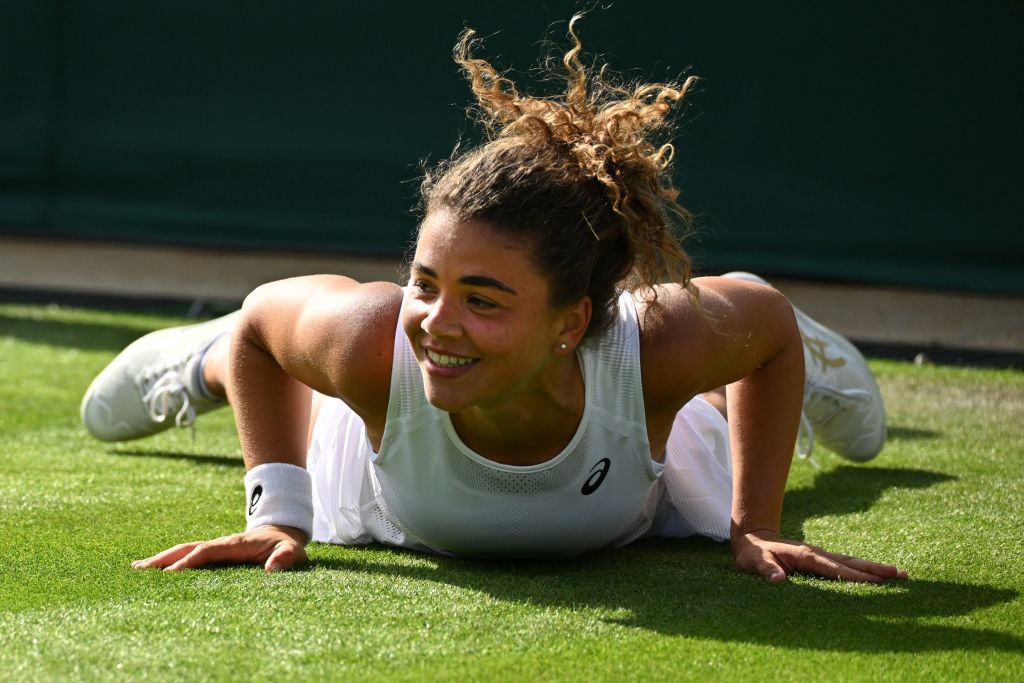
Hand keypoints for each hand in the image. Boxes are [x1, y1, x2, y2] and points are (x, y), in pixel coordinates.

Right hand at [131, 525, 307, 572]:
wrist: (283, 534)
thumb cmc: (287, 546)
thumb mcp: (293, 551)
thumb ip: (285, 558)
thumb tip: (272, 569)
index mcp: (234, 545)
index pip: (206, 552)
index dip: (189, 562)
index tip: (170, 574)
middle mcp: (220, 545)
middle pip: (187, 549)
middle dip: (164, 558)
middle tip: (138, 569)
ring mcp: (215, 549)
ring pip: (184, 552)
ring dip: (162, 560)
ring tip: (137, 570)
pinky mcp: (213, 555)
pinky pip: (189, 559)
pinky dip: (171, 563)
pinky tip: (155, 573)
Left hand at [732, 529, 908, 582]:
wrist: (753, 538)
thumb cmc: (752, 554)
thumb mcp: (753, 562)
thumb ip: (765, 570)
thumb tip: (778, 580)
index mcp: (804, 555)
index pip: (833, 568)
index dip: (853, 575)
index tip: (876, 581)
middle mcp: (817, 553)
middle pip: (850, 561)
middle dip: (875, 568)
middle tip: (902, 574)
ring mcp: (821, 555)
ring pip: (851, 562)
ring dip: (874, 568)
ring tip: (900, 574)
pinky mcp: (821, 560)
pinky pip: (846, 565)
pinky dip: (863, 570)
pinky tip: (879, 577)